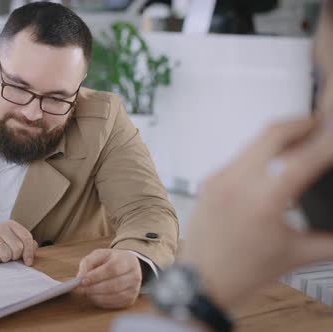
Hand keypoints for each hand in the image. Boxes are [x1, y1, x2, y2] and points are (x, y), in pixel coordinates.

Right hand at [0, 220, 37, 264]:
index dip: (29, 252)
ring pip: (6, 255)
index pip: (26, 237)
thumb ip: (26, 243)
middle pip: (18, 248)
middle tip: (8, 256)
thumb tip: (34, 247)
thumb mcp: (13, 240)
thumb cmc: (0, 245)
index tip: (28, 262)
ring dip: (4, 260)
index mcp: (11, 225)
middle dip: (14, 256)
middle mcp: (1, 227)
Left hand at [75, 249, 141, 308]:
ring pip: (114, 296)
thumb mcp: (99, 254)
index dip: (96, 276)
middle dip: (94, 288)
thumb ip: (88, 262)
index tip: (82, 280)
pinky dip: (101, 302)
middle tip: (79, 289)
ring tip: (84, 292)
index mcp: (127, 260)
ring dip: (96, 296)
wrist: (126, 266)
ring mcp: (134, 289)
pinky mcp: (131, 299)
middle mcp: (134, 275)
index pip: (112, 269)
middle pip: (114, 285)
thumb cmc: (110, 260)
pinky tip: (93, 297)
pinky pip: (114, 304)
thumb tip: (81, 277)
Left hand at [181, 115, 332, 309]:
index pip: (303, 157)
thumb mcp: (296, 254)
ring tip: (300, 142)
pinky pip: (238, 157)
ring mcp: (218, 180)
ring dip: (279, 138)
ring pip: (253, 143)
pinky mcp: (208, 183)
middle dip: (301, 123)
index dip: (326, 141)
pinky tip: (272, 164)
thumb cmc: (242, 274)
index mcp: (262, 201)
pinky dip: (259, 154)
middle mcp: (235, 184)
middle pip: (272, 133)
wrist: (200, 283)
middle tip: (320, 123)